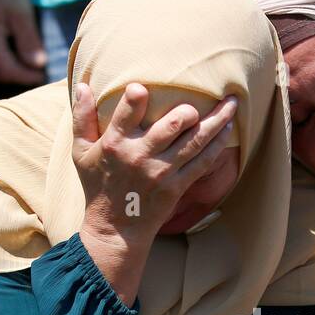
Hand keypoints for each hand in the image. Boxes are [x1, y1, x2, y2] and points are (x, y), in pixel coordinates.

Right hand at [0, 0, 45, 83]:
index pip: (7, 71)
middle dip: (23, 76)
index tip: (46, 75)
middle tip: (44, 73)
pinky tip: (24, 56)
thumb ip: (29, 41)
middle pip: (1, 73)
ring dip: (17, 70)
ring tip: (36, 66)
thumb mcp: (22, 14)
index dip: (28, 77)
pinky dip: (10, 61)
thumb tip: (39, 65)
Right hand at [71, 82, 237, 303]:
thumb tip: (83, 85)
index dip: (136, 97)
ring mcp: (161, 172)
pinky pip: (203, 162)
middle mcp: (140, 156)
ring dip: (218, 120)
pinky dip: (218, 143)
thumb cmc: (98, 185)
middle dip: (189, 110)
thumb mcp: (81, 152)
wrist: (116, 229)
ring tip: (233, 103)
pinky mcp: (177, 187)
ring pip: (196, 141)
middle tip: (198, 104)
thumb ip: (82, 118)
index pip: (127, 112)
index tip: (143, 88)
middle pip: (173, 125)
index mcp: (115, 143)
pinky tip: (228, 128)